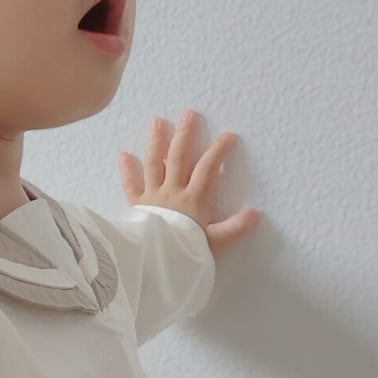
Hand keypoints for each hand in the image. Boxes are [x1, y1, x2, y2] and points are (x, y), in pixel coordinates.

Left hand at [118, 109, 260, 256]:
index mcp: (192, 200)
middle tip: (188, 113)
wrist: (153, 264)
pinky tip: (123, 154)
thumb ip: (234, 228)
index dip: (218, 151)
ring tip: (157, 121)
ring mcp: (152, 197)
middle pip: (178, 157)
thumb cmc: (184, 254)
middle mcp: (172, 192)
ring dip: (156, 141)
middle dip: (185, 134)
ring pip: (154, 164)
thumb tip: (255, 214)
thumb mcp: (214, 244)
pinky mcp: (136, 207)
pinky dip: (126, 170)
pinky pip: (130, 185)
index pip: (207, 168)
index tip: (227, 135)